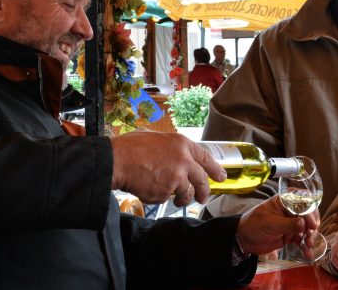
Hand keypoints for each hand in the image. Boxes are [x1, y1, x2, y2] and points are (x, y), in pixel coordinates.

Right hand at [110, 131, 225, 205]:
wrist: (116, 161)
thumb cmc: (131, 147)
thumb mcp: (156, 137)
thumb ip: (171, 148)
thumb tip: (175, 154)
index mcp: (182, 144)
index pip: (206, 158)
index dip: (215, 169)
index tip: (221, 177)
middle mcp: (184, 161)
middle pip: (201, 180)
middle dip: (204, 191)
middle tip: (203, 197)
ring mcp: (176, 178)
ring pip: (186, 193)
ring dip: (183, 199)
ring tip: (177, 200)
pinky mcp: (166, 192)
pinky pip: (166, 198)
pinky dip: (159, 197)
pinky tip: (149, 189)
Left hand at [237, 195, 319, 256]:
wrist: (244, 240)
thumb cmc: (254, 225)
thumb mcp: (270, 223)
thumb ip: (288, 224)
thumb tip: (304, 223)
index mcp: (285, 201)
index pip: (303, 202)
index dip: (310, 212)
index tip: (313, 224)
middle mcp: (291, 210)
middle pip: (308, 215)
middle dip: (312, 226)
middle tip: (310, 236)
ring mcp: (292, 223)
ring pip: (307, 228)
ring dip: (310, 236)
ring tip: (308, 246)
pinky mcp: (291, 235)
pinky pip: (301, 239)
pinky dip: (305, 246)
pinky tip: (308, 254)